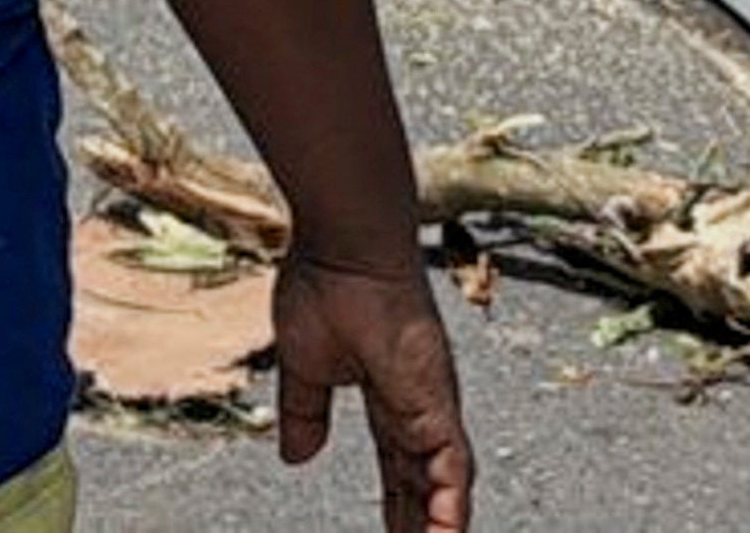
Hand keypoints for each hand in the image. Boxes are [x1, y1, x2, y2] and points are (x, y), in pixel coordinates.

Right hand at [274, 256, 470, 532]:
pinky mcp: (434, 400)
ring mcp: (432, 403)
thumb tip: (297, 458)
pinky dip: (451, 506)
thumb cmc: (326, 284)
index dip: (399, 506)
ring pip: (447, 484)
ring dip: (440, 524)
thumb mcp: (304, 366)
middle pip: (425, 484)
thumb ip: (305, 412)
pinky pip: (452, 466)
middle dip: (422, 524)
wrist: (344, 244)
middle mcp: (420, 404)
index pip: (399, 466)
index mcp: (391, 396)